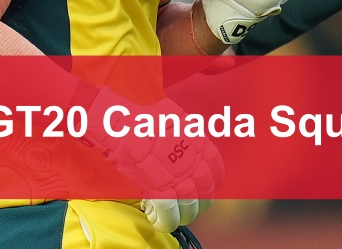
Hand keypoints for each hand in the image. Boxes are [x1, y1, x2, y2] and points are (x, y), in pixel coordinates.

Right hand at [81, 92, 223, 232]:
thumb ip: (187, 136)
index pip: (216, 172)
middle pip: (205, 194)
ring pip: (189, 207)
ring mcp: (178, 178)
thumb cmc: (146, 122)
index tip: (204, 190)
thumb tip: (189, 148)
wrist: (125, 126)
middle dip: (198, 204)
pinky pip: (169, 213)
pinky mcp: (160, 190)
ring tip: (175, 216)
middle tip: (189, 206)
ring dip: (183, 215)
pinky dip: (166, 221)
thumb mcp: (177, 121)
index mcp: (200, 146)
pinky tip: (161, 222)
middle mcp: (194, 164)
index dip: (211, 184)